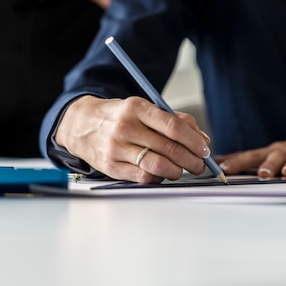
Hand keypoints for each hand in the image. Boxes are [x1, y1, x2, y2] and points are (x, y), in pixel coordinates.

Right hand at [55, 96, 211, 182]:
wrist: (80, 124)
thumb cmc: (117, 116)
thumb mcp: (142, 108)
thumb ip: (173, 120)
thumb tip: (201, 138)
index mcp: (136, 107)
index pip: (173, 126)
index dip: (193, 140)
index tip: (204, 149)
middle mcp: (125, 127)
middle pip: (169, 148)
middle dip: (191, 160)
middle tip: (200, 165)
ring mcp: (117, 148)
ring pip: (157, 166)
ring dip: (177, 171)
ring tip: (181, 170)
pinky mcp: (111, 166)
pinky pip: (143, 177)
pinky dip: (158, 178)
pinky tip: (161, 174)